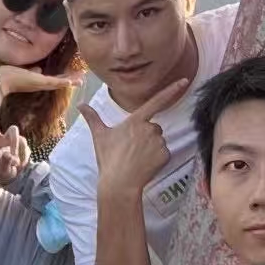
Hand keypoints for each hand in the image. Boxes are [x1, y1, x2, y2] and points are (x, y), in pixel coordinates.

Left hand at [0, 64, 83, 94]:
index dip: (64, 77)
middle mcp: (41, 84)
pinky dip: (64, 82)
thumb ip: (33, 71)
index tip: (73, 77)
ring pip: (60, 82)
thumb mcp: (25, 71)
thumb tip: (38, 69)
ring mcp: (41, 84)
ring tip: (82, 80)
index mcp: (38, 81)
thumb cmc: (9, 75)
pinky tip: (73, 81)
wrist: (0, 81)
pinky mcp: (40, 82)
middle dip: (71, 79)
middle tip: (83, 79)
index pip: (54, 79)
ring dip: (71, 81)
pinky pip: (55, 82)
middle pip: (60, 82)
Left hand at [0, 96, 31, 183]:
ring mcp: (8, 139)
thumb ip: (6, 163)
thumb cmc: (6, 172)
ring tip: (15, 161)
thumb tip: (8, 154)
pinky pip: (22, 142)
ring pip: (13, 131)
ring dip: (14, 143)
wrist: (19, 174)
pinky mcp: (20, 140)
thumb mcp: (5, 171)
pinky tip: (21, 162)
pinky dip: (23, 152)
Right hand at [79, 78, 187, 195]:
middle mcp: (150, 128)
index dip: (171, 89)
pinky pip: (164, 153)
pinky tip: (145, 165)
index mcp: (135, 121)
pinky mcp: (166, 155)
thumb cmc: (109, 159)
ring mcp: (159, 142)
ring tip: (136, 159)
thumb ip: (93, 118)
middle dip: (145, 136)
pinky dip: (157, 159)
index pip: (156, 101)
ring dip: (151, 147)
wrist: (120, 184)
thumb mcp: (99, 136)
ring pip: (159, 140)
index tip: (184, 81)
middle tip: (131, 150)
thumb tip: (80, 105)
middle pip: (153, 127)